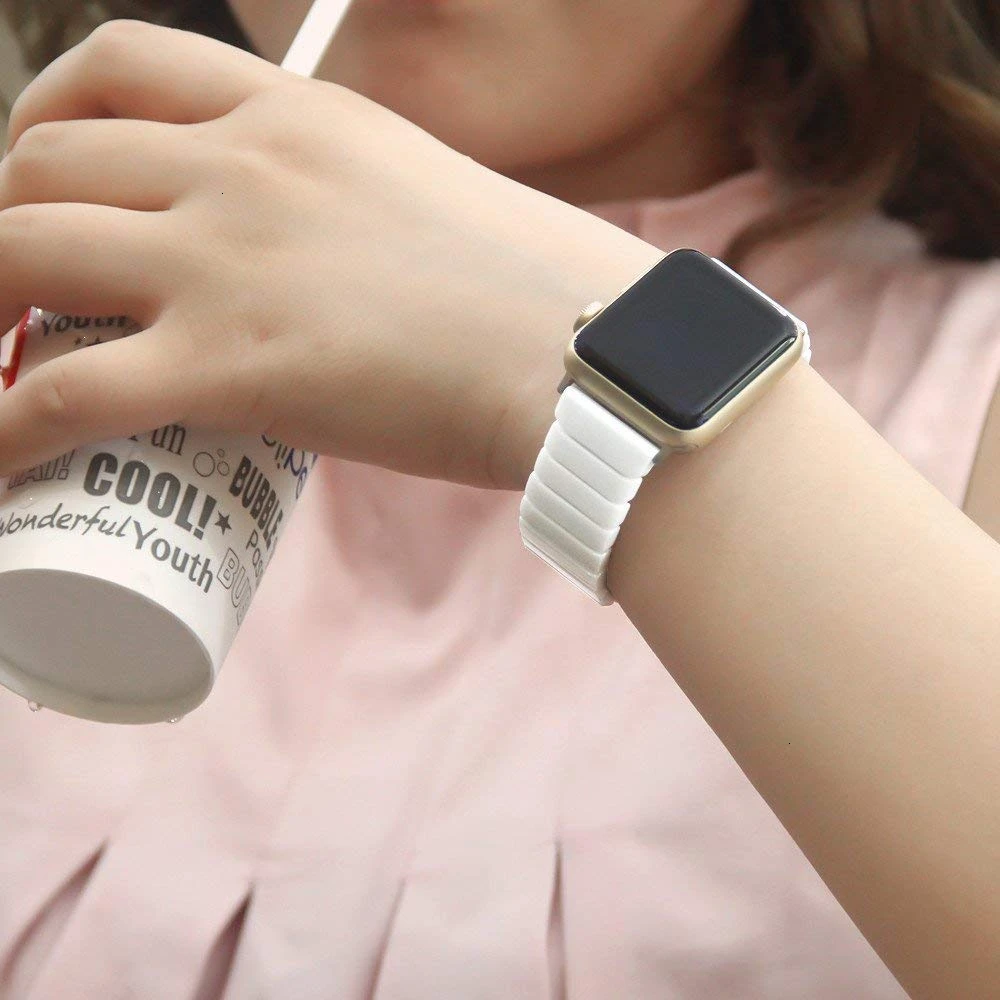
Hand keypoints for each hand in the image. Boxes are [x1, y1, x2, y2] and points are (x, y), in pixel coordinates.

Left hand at [0, 20, 660, 488]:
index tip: (39, 176)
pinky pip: (60, 394)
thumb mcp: (418, 200)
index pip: (119, 64)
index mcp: (294, 113)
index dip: (43, 114)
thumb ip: (347, 212)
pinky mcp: (227, 367)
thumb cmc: (527, 292)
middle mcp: (239, 167)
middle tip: (15, 300)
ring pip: (19, 256)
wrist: (581, 356)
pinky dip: (3, 431)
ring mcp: (224, 262)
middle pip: (41, 163)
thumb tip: (320, 269)